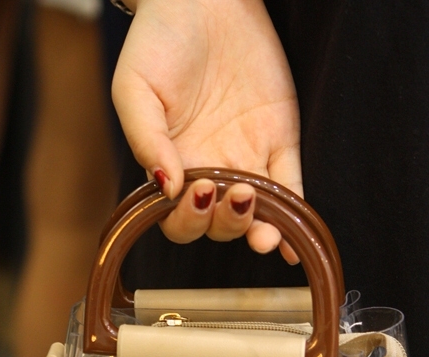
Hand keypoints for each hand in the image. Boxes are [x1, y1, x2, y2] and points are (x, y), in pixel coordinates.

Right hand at [112, 0, 301, 262]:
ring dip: (259, 230)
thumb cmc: (158, 41)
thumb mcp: (135, 88)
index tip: (198, 190)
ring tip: (262, 226)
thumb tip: (164, 188)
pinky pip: (290, 189)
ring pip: (255, 216)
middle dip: (226, 224)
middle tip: (233, 192)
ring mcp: (246, 160)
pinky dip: (293, 216)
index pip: (177, 218)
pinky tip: (293, 242)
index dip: (187, 218)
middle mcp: (209, 171)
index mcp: (172, 166)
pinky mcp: (279, 142)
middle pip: (217, 226)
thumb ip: (146, 139)